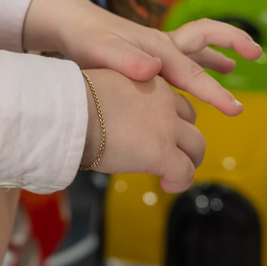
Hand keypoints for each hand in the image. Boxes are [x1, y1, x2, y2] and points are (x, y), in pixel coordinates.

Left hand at [23, 0, 261, 115]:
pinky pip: (182, 59)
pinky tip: (198, 79)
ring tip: (235, 64)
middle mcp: (163, 44)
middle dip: (231, 42)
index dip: (214, 92)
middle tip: (256, 52)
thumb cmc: (86, 39)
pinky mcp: (150, 54)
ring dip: (216, 54)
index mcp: (157, 46)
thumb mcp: (101, 51)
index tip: (235, 109)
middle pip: (205, 38)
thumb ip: (126, 61)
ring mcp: (158, 48)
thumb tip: (152, 69)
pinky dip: (196, 65)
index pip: (192, 73)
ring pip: (196, 49)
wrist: (71, 26)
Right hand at [80, 68, 204, 192]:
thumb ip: (118, 94)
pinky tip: (166, 184)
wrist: (70, 112)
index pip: (174, 100)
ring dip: (188, 160)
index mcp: (149, 80)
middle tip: (170, 154)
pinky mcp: (162, 152)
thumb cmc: (73, 100)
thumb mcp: (102, 83)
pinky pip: (185, 172)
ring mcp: (166, 127)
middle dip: (184, 139)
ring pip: (197, 146)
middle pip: (191, 121)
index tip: (156, 133)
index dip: (170, 119)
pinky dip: (180, 182)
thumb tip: (107, 110)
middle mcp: (164, 101)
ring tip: (172, 173)